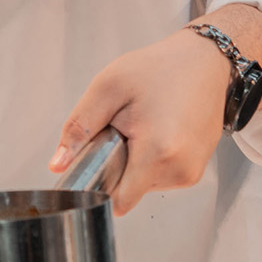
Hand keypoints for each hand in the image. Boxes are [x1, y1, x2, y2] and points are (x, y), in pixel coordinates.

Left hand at [48, 5, 261, 215]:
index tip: (94, 160)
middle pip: (129, 189)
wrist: (205, 61)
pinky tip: (157, 131)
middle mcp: (180, 171)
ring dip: (135, 161)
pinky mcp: (197, 170)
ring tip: (143, 125)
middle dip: (117, 165)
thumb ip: (79, 128)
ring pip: (144, 184)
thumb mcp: (108, 88)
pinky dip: (151, 160)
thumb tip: (57, 165)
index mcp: (158, 152)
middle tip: (124, 127)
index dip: (97, 186)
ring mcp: (192, 173)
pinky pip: (160, 176)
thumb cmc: (157, 69)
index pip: (119, 200)